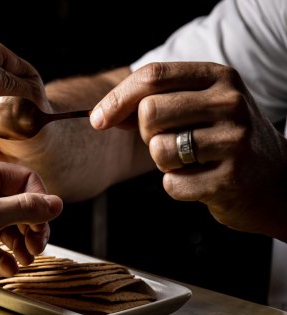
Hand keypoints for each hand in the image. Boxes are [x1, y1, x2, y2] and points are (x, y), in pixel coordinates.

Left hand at [0, 159, 62, 300]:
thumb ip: (22, 208)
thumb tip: (53, 203)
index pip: (21, 179)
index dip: (38, 201)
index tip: (47, 222)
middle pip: (16, 206)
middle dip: (30, 227)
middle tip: (37, 246)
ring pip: (5, 228)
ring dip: (19, 245)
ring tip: (24, 259)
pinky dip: (1, 258)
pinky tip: (7, 268)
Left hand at [92, 61, 286, 239]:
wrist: (275, 181)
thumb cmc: (221, 140)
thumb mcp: (197, 108)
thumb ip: (153, 103)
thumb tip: (102, 115)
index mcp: (219, 77)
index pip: (153, 76)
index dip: (117, 98)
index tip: (97, 119)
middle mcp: (231, 103)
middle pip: (149, 113)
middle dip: (146, 133)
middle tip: (168, 141)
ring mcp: (234, 141)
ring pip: (158, 149)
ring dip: (163, 162)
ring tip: (190, 161)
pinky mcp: (230, 179)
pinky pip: (172, 184)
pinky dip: (177, 186)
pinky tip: (202, 181)